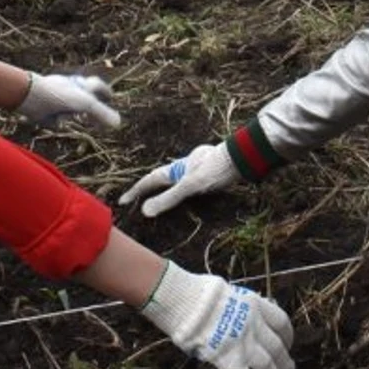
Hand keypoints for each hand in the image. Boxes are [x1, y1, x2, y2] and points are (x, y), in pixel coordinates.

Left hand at [16, 73, 121, 129]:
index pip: (97, 86)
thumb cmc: (59, 94)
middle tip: (95, 118)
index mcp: (80, 85)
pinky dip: (58, 122)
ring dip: (70, 115)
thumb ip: (102, 114)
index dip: (105, 91)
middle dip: (89, 108)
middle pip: (84, 99)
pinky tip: (55, 120)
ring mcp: (58, 99)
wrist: (31, 96)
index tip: (111, 96)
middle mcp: (69, 90)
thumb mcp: (86, 104)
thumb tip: (118, 123)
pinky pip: (57, 120)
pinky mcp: (47, 110)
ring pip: (70, 110)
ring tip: (69, 118)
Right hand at [119, 142, 238, 216]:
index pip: (151, 180)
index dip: (137, 191)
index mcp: (177, 169)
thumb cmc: (218, 169)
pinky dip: (186, 188)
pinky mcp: (211, 170)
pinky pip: (192, 181)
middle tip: (139, 199)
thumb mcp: (191, 186)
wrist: (245, 157)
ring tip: (161, 197)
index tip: (123, 201)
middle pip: (163, 178)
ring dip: (169, 187)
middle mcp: (186, 165)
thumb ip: (170, 198)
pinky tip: (192, 192)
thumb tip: (145, 211)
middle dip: (150, 188)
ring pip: (178, 178)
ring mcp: (199, 167)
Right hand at [139, 262, 294, 368]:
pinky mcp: (228, 357)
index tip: (286, 342)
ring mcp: (243, 342)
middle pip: (277, 346)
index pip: (281, 322)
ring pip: (268, 364)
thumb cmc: (196, 291)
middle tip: (287, 367)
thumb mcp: (226, 290)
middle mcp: (253, 323)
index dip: (287, 335)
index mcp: (254, 304)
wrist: (181, 297)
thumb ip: (238, 304)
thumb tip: (241, 309)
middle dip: (284, 359)